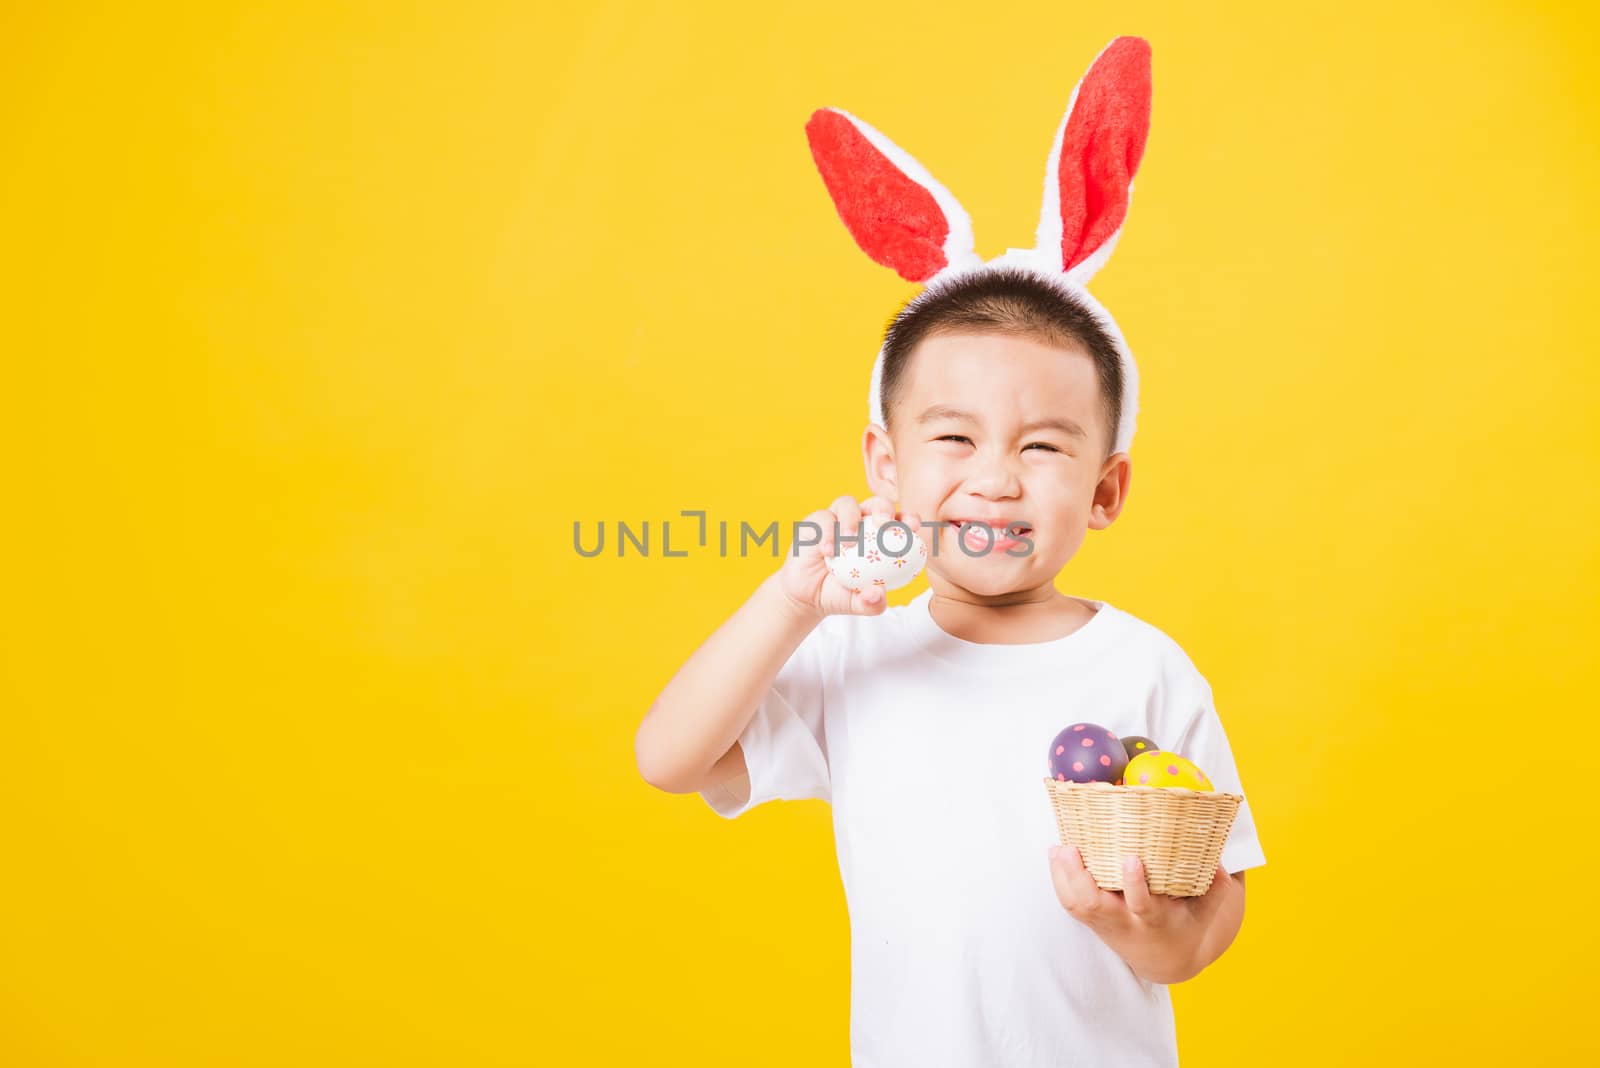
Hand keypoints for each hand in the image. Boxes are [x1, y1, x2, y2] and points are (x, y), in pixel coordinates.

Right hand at [776, 495, 922, 619]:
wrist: (807, 596)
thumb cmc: (839, 594)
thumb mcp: (858, 604)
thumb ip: (871, 602)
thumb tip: (879, 594)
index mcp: (880, 536)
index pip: (899, 521)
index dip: (909, 519)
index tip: (914, 528)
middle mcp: (861, 522)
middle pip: (876, 503)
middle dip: (884, 508)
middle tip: (884, 523)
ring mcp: (838, 519)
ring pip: (847, 504)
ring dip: (850, 518)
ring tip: (849, 540)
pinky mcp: (816, 521)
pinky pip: (823, 518)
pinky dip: (827, 532)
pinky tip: (828, 551)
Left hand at [1047, 844, 1239, 984]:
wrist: (1164, 960)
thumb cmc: (1185, 927)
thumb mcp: (1206, 915)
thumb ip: (1215, 891)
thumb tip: (1220, 864)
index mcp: (1153, 921)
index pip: (1142, 905)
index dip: (1134, 884)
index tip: (1132, 859)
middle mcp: (1124, 923)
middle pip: (1094, 906)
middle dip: (1080, 878)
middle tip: (1071, 848)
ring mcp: (1105, 922)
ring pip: (1076, 904)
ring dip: (1064, 876)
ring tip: (1059, 847)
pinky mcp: (1092, 920)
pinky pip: (1070, 902)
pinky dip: (1060, 878)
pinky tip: (1056, 853)